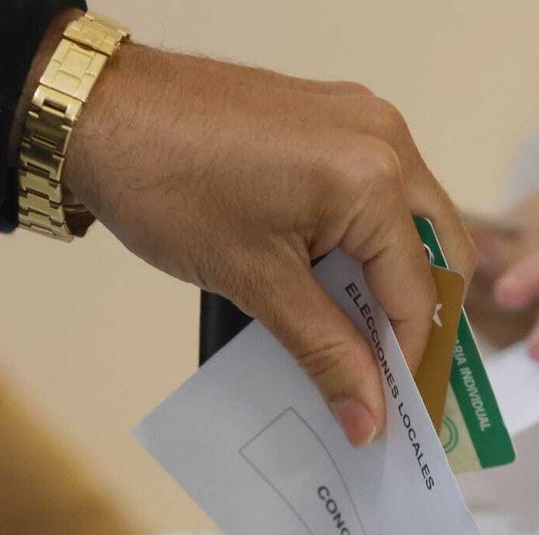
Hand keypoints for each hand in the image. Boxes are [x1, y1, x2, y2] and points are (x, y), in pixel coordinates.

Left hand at [65, 44, 475, 444]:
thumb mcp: (254, 282)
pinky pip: (376, 191)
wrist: (100, 113)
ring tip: (360, 344)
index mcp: (373, 179)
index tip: (396, 417)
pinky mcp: (334, 118)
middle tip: (393, 384)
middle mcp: (384, 138)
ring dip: (393, 283)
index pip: (418, 291)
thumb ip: (324, 351)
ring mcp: (361, 121)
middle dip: (418, 321)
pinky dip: (367, 243)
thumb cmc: (166, 185)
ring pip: (410, 220)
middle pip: (438, 250)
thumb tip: (368, 416)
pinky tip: (335, 288)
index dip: (408, 363)